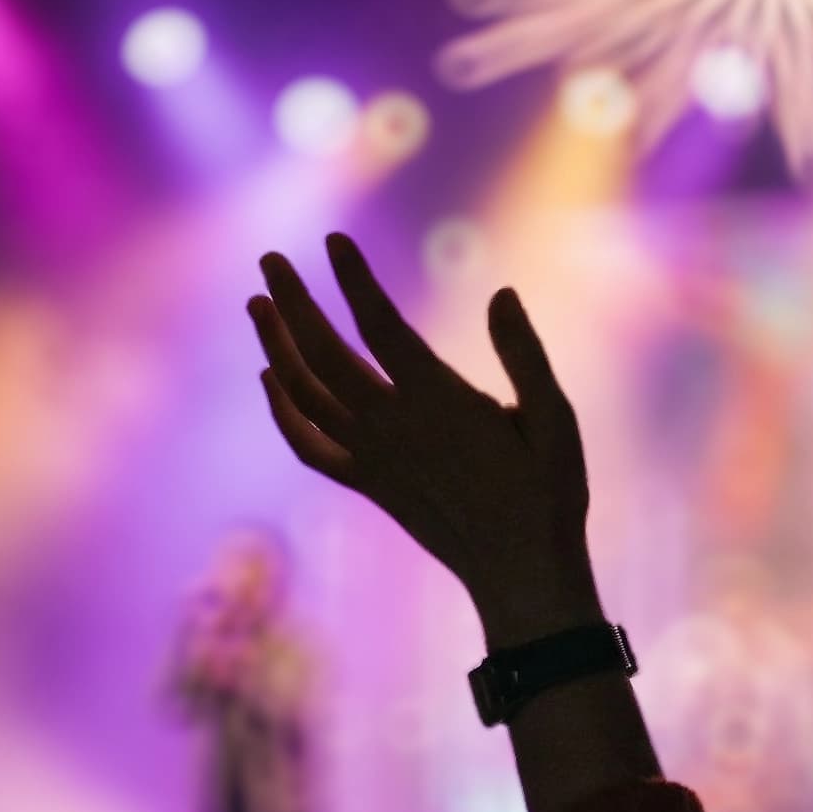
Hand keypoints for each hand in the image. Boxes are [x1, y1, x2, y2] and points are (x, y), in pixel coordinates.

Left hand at [250, 234, 601, 647]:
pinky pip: (308, 446)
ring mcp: (373, 457)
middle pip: (324, 354)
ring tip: (257, 305)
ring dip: (275, 347)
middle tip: (269, 260)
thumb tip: (502, 293)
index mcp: (439, 401)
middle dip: (293, 303)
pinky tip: (269, 380)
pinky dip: (282, 412)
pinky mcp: (368, 483)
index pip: (381, 326)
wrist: (521, 571)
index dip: (354, 281)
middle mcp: (394, 426)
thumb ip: (524, 354)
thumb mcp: (555, 418)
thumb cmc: (548, 491)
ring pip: (305, 395)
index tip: (333, 240)